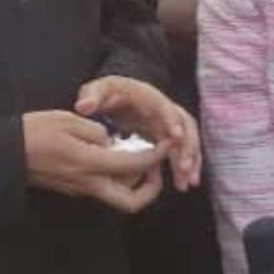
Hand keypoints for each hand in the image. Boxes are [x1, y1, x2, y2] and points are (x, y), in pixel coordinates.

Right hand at [21, 110, 165, 213]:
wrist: (4, 154)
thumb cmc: (34, 133)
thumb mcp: (69, 121)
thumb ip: (97, 131)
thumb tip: (111, 141)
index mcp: (91, 164)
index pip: (134, 165)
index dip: (155, 154)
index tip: (166, 142)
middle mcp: (89, 184)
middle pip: (131, 201)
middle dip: (151, 188)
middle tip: (156, 166)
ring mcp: (80, 190)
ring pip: (118, 198)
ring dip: (134, 183)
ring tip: (136, 158)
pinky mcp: (73, 189)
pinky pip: (104, 190)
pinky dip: (117, 179)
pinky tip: (113, 159)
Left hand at [73, 76, 201, 190]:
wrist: (115, 95)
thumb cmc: (107, 93)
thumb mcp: (97, 90)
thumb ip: (91, 96)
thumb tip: (84, 107)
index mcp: (147, 96)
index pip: (163, 106)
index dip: (171, 120)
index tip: (175, 136)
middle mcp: (163, 108)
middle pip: (184, 125)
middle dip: (187, 146)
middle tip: (184, 168)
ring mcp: (167, 123)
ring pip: (186, 140)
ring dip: (190, 161)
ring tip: (187, 182)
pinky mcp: (166, 137)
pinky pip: (180, 151)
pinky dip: (184, 166)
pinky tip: (184, 183)